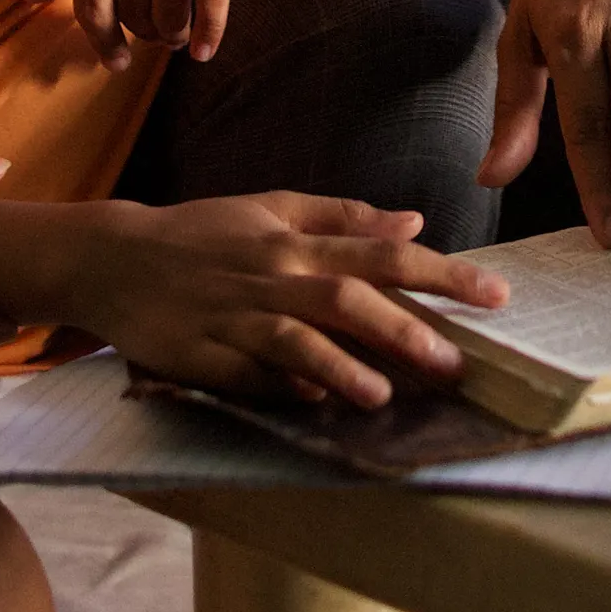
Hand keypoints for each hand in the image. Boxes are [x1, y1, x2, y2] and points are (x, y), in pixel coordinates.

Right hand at [49, 192, 511, 407]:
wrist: (113, 258)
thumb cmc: (202, 233)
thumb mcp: (272, 207)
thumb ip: (344, 216)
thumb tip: (415, 220)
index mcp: (295, 241)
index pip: (383, 254)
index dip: (442, 274)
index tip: (497, 297)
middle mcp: (271, 277)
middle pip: (346, 299)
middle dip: (403, 330)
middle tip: (456, 362)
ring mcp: (234, 319)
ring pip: (293, 341)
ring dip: (340, 367)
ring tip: (384, 395)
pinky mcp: (199, 356)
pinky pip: (244, 375)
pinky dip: (278, 388)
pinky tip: (312, 404)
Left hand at [69, 0, 275, 68]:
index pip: (90, 6)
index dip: (102, 43)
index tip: (116, 62)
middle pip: (133, 14)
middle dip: (142, 34)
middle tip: (151, 33)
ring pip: (171, 13)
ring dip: (173, 34)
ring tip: (175, 32)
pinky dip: (211, 32)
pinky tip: (205, 50)